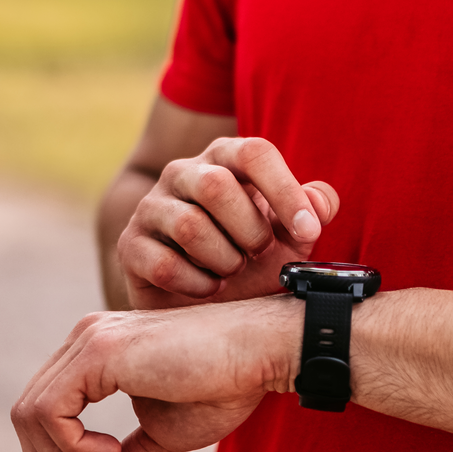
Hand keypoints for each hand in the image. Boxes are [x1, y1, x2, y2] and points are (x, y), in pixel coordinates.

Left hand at [10, 297, 298, 451]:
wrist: (258, 355)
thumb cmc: (221, 388)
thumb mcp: (162, 435)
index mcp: (94, 354)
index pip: (43, 411)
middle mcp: (83, 340)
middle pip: (27, 415)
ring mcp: (88, 341)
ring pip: (31, 416)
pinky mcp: (98, 350)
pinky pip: (50, 412)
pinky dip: (71, 446)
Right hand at [118, 136, 339, 308]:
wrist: (201, 299)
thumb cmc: (250, 255)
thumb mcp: (289, 236)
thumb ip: (311, 211)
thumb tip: (321, 202)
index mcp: (225, 158)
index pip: (254, 152)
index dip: (285, 191)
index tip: (308, 231)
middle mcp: (183, 173)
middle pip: (216, 186)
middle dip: (249, 230)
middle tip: (258, 253)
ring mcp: (152, 207)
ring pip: (189, 226)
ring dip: (224, 260)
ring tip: (232, 270)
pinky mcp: (131, 245)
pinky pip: (163, 264)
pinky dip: (197, 285)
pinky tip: (208, 289)